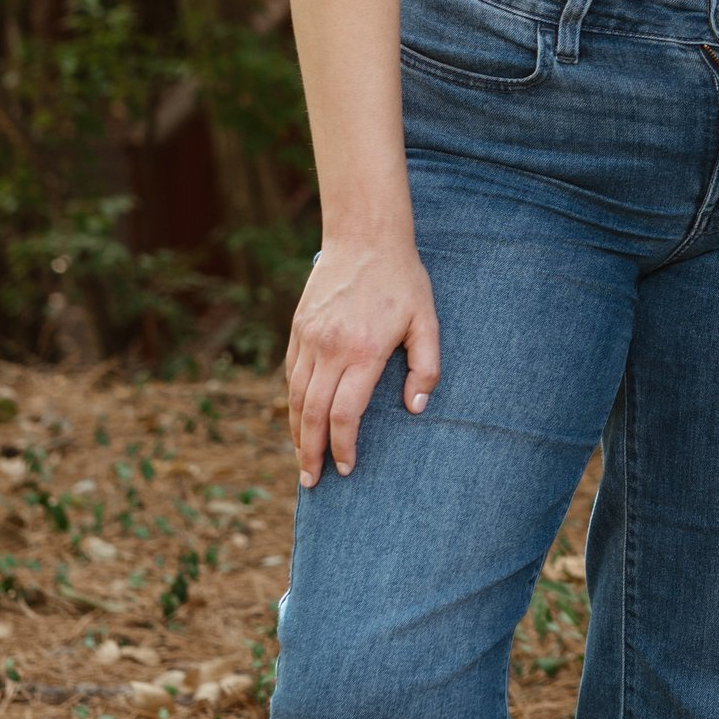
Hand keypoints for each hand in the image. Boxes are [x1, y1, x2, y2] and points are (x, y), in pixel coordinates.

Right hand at [285, 235, 440, 487]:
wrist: (365, 237)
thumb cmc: (403, 281)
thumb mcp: (428, 321)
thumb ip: (426, 367)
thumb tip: (415, 409)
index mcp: (363, 351)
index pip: (345, 414)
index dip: (343, 446)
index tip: (346, 468)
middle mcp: (329, 348)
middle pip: (313, 414)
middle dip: (311, 453)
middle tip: (312, 482)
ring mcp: (309, 337)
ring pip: (295, 397)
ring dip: (296, 433)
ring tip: (302, 459)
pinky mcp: (298, 328)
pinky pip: (290, 374)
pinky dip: (293, 402)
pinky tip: (299, 419)